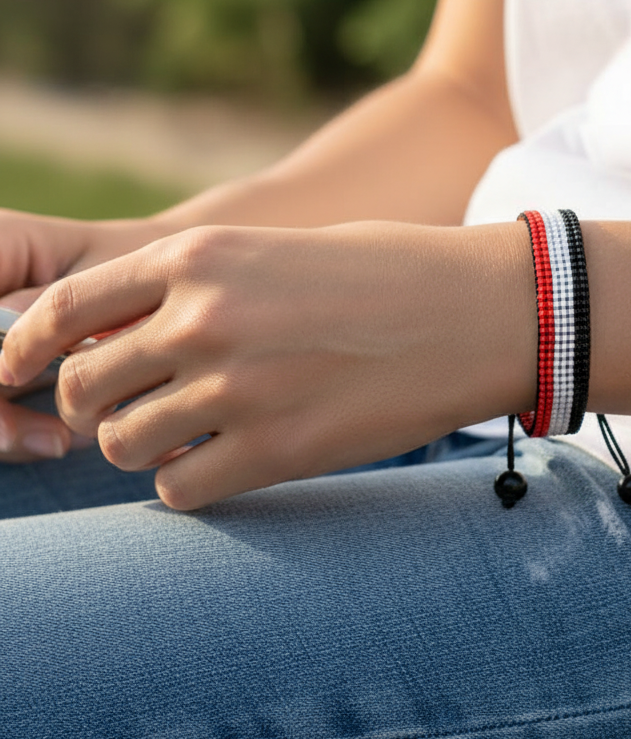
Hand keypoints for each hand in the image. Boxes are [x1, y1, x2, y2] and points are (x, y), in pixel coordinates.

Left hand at [0, 222, 535, 508]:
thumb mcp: (278, 248)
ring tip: (189, 435)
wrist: (476, 311)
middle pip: (80, 387)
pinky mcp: (276, 451)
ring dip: (141, 448)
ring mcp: (236, 389)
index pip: (66, 308)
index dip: (25, 347)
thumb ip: (198, 283)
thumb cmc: (386, 270)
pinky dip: (188, 483)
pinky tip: (226, 462)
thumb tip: (131, 333)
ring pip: (120, 446)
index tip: (19, 375)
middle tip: (127, 412)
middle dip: (89, 407)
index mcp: (200, 257)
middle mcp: (204, 320)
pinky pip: (178, 490)